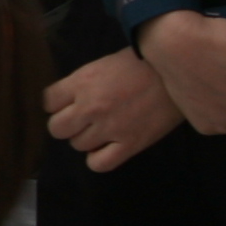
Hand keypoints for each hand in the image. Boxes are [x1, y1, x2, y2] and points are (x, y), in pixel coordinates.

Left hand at [42, 49, 184, 173]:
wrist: (178, 71)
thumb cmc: (143, 62)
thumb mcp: (104, 64)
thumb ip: (82, 82)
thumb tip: (68, 99)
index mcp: (82, 82)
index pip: (47, 102)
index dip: (56, 104)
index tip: (67, 104)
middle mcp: (90, 106)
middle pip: (56, 128)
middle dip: (67, 124)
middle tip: (82, 119)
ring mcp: (109, 128)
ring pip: (77, 146)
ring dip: (86, 139)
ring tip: (102, 129)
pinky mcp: (129, 144)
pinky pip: (99, 164)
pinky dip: (98, 158)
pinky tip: (107, 147)